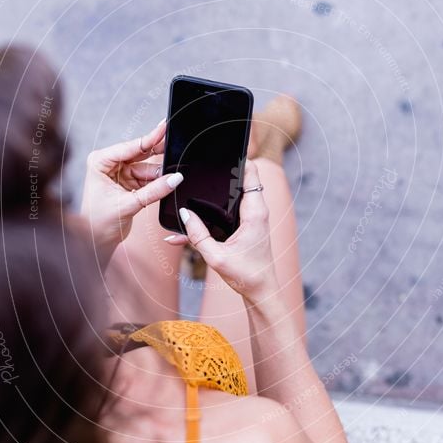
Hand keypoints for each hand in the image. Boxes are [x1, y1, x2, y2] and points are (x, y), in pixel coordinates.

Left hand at [80, 120, 182, 248]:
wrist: (96, 242)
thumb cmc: (98, 222)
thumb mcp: (128, 204)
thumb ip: (153, 191)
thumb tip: (174, 179)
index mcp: (100, 161)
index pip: (130, 146)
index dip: (149, 138)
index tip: (164, 128)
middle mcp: (109, 164)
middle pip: (140, 152)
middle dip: (157, 151)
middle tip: (175, 142)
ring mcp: (120, 173)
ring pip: (147, 166)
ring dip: (160, 172)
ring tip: (174, 174)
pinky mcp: (129, 183)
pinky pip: (149, 178)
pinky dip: (158, 181)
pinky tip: (168, 181)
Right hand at [164, 160, 279, 301]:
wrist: (260, 292)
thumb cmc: (246, 275)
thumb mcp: (216, 257)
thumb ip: (197, 236)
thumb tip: (183, 214)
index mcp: (254, 213)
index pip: (251, 173)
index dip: (240, 159)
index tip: (223, 151)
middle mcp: (255, 211)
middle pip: (240, 180)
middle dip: (222, 172)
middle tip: (201, 164)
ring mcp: (250, 218)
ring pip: (231, 196)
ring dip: (214, 192)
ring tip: (192, 186)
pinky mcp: (244, 227)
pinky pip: (226, 214)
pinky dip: (212, 215)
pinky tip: (187, 227)